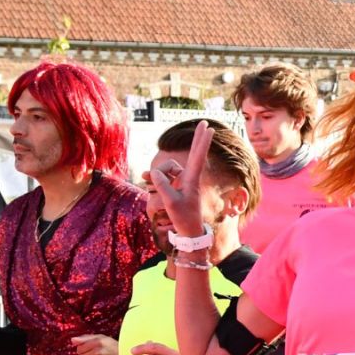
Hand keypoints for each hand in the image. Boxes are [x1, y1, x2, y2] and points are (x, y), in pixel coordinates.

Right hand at [152, 120, 211, 239]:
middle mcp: (189, 177)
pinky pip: (163, 177)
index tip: (209, 129)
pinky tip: (144, 180)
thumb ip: (162, 184)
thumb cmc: (183, 217)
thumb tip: (155, 171)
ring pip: (168, 169)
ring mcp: (183, 181)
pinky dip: (155, 178)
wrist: (189, 232)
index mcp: (192, 180)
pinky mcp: (177, 186)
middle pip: (194, 153)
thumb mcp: (170, 201)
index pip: (197, 156)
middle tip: (205, 123)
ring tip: (146, 181)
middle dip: (197, 138)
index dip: (202, 142)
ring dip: (157, 173)